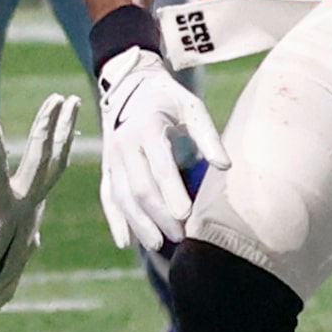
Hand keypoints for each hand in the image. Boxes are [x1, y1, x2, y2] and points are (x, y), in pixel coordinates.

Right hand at [0, 94, 76, 331]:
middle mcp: (23, 210)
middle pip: (41, 167)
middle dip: (46, 132)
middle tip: (56, 100)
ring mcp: (33, 205)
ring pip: (53, 164)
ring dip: (63, 131)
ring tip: (69, 99)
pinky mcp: (34, 200)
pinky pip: (50, 168)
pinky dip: (58, 143)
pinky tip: (62, 119)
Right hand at [97, 48, 228, 252]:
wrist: (131, 86)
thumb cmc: (170, 100)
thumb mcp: (192, 108)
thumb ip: (208, 136)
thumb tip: (224, 166)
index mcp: (146, 129)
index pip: (159, 167)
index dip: (172, 192)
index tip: (187, 215)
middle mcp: (124, 145)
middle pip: (139, 188)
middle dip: (159, 215)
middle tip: (180, 236)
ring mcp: (112, 158)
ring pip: (121, 197)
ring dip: (138, 224)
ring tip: (157, 245)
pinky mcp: (107, 167)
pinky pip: (108, 196)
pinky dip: (115, 220)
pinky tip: (124, 242)